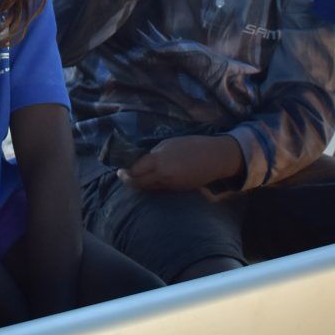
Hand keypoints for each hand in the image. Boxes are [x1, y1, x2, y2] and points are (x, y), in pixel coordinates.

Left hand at [119, 135, 239, 193]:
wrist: (215, 157)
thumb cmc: (191, 145)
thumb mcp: (168, 144)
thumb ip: (153, 155)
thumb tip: (140, 162)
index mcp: (159, 161)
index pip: (134, 171)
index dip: (125, 172)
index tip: (120, 169)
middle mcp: (163, 176)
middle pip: (138, 184)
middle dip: (128, 181)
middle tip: (123, 176)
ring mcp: (171, 185)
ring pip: (149, 188)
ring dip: (141, 184)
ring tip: (136, 177)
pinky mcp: (178, 190)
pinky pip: (160, 189)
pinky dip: (153, 185)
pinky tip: (153, 179)